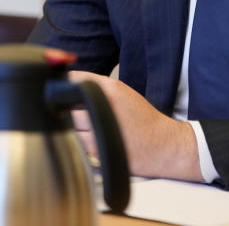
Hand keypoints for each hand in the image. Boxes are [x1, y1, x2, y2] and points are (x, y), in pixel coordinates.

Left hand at [68, 70, 202, 180]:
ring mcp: (98, 127)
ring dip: (75, 126)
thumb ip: (96, 87)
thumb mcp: (123, 92)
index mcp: (109, 88)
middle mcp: (102, 104)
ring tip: (92, 129)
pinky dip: (82, 141)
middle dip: (70, 108)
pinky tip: (97, 140)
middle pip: (67, 102)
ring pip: (70, 124)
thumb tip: (69, 85)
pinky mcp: (97, 148)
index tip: (64, 91)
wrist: (164, 145)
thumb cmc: (144, 119)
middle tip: (83, 114)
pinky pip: (78, 141)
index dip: (66, 86)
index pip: (73, 79)